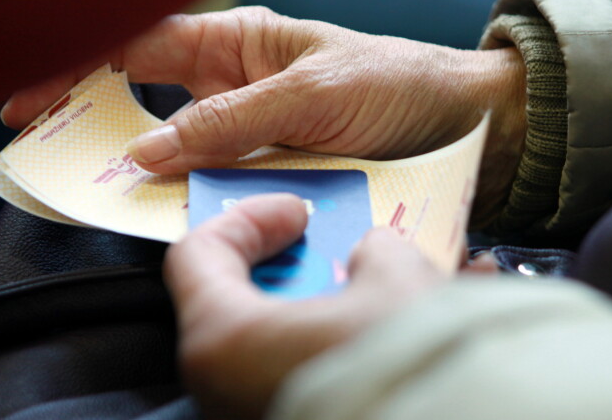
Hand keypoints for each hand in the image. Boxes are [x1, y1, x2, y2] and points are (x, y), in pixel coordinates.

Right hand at [1, 7, 526, 223]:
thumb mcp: (310, 94)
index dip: (83, 68)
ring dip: (159, 174)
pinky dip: (206, 200)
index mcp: (240, 45)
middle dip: (108, 129)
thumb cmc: (398, 84)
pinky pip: (228, 185)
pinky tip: (186, 214)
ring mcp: (258, 135)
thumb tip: (151, 151)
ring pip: (189, 154)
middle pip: (154, 107)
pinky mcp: (281, 172)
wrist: (465, 126)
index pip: (143, 50)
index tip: (34, 98)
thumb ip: (231, 123)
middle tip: (64, 162)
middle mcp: (240, 89)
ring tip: (119, 195)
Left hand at [164, 193, 442, 417]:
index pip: (199, 254)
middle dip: (304, 268)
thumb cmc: (409, 364)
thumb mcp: (396, 279)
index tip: (298, 212)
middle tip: (343, 250)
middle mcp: (227, 388)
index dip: (248, 219)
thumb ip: (374, 251)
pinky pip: (315, 372)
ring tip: (400, 287)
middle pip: (246, 301)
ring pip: (289, 341)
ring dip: (339, 307)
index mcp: (225, 340)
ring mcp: (257, 411)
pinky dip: (352, 346)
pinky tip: (412, 328)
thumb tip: (375, 253)